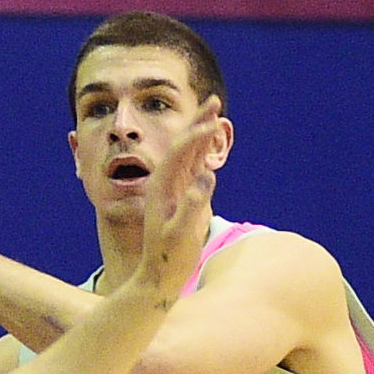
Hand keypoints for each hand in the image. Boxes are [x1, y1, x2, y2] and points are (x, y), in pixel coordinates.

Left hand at [110, 106, 231, 305]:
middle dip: (198, 121)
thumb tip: (205, 177)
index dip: (195, 135)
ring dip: (202, 130)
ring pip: (190, 152)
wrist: (159, 274)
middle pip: (183, 144)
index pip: (179, 151)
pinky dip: (203, 149)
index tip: (211, 122)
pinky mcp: (182, 194)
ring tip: (215, 112)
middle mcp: (166, 181)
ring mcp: (174, 187)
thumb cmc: (169, 257)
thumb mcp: (180, 234)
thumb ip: (191, 206)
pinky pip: (194, 165)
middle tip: (213, 99)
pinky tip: (210, 140)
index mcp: (161, 186)